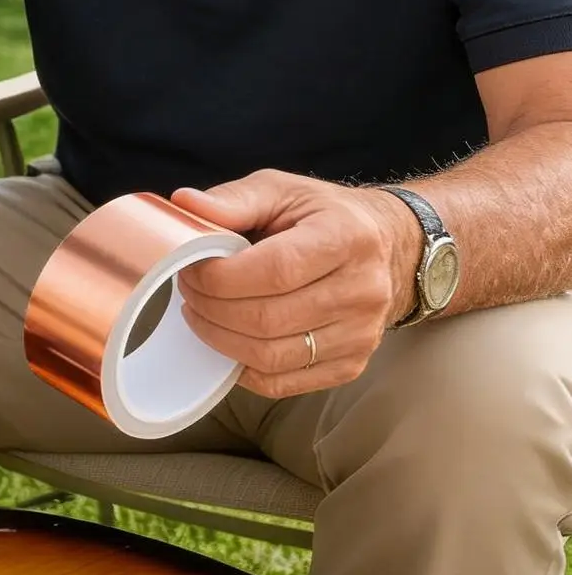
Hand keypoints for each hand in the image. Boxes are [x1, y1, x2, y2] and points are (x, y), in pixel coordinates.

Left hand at [172, 170, 422, 397]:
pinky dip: (243, 367)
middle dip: (210, 308)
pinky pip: (282, 383)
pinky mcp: (352, 364)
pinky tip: (228, 339)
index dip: (220, 277)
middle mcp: (363, 289)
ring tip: (202, 313)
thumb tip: (184, 203)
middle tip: (189, 292)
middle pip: (266, 319)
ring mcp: (361, 333)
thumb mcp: (283, 191)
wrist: (390, 248)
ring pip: (271, 356)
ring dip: (220, 339)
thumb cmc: (325, 217)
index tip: (191, 269)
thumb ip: (234, 199)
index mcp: (346, 237)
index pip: (274, 270)